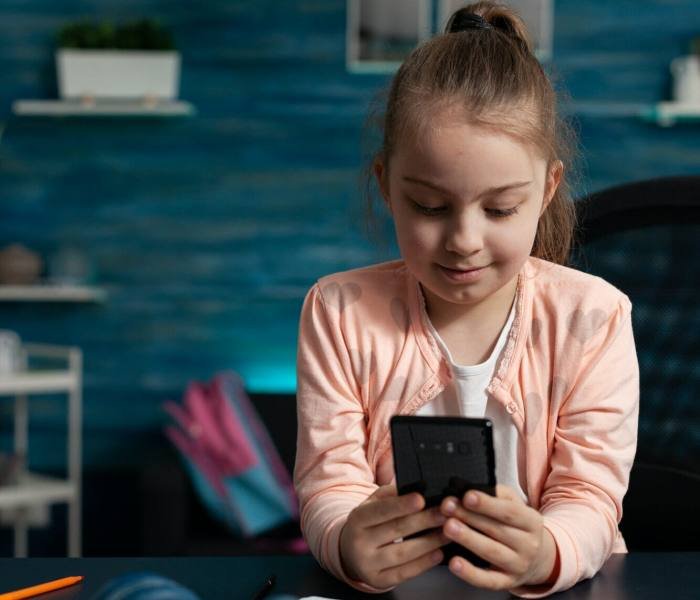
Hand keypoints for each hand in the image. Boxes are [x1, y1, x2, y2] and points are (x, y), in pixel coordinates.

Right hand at [339, 484, 448, 587]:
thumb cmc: (368, 524)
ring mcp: (368, 564)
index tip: (421, 499)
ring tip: (447, 533)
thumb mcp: (371, 504)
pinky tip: (438, 553)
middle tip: (445, 514)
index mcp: (357, 518)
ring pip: (402, 553)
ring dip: (429, 543)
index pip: (380, 510)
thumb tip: (414, 487)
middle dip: (424, 521)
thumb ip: (390, 495)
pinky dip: (423, 563)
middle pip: (395, 530)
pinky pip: (404, 573)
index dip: (402, 505)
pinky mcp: (378, 581)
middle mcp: (359, 542)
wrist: (350, 553)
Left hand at [439, 484, 558, 589]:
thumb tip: (470, 486)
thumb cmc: (518, 526)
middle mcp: (529, 545)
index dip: (487, 503)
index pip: (509, 511)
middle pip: (497, 529)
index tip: (467, 496)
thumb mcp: (516, 505)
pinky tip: (454, 563)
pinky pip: (488, 580)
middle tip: (447, 507)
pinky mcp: (507, 582)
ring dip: (468, 539)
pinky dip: (470, 573)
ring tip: (448, 527)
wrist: (539, 558)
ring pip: (492, 552)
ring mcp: (518, 565)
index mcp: (531, 521)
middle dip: (469, 517)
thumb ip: (497, 494)